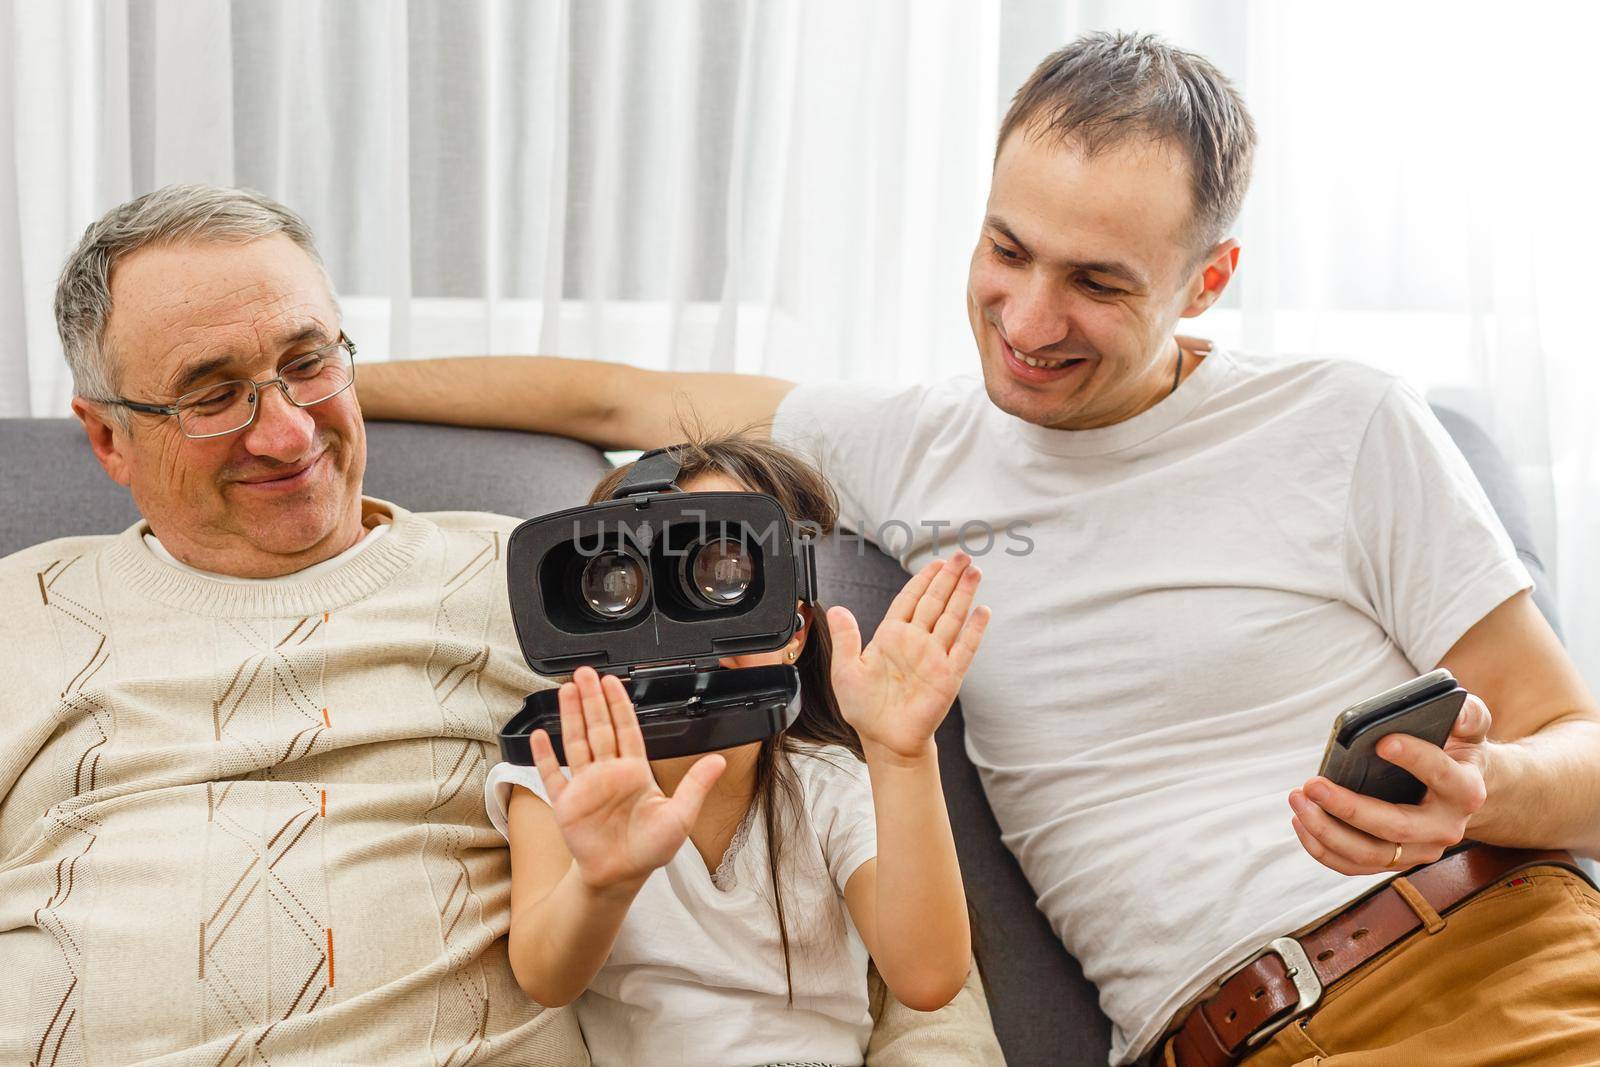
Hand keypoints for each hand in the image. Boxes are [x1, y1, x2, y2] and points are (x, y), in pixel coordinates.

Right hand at [530, 666, 724, 893]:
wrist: (621, 876)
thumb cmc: (651, 849)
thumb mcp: (680, 816)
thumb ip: (696, 785)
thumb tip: (720, 760)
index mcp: (635, 771)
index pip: (626, 729)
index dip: (619, 704)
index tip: (612, 681)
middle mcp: (608, 772)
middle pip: (598, 727)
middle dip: (591, 699)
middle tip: (584, 673)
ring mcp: (585, 785)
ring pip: (576, 742)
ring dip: (570, 716)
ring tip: (565, 690)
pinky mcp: (566, 803)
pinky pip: (552, 775)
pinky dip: (544, 756)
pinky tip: (539, 735)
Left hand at [828, 552, 990, 762]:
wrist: (884, 739)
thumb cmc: (865, 708)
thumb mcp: (846, 670)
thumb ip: (846, 638)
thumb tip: (836, 609)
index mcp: (891, 636)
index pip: (911, 599)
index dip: (923, 579)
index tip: (935, 562)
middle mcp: (916, 642)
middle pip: (936, 602)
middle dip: (948, 577)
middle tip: (962, 555)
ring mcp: (934, 657)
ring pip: (952, 618)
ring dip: (963, 594)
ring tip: (974, 571)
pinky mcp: (948, 676)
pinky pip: (964, 649)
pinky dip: (974, 630)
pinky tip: (982, 610)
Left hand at [1289, 694, 1491, 875]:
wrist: (1459, 793)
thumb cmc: (1455, 752)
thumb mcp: (1470, 730)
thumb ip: (1470, 714)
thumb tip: (1459, 710)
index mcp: (1466, 791)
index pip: (1441, 775)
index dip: (1415, 759)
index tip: (1381, 742)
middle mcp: (1445, 829)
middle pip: (1396, 828)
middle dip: (1350, 808)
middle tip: (1313, 784)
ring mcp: (1419, 850)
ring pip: (1369, 854)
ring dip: (1327, 831)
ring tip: (1298, 798)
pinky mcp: (1395, 861)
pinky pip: (1354, 865)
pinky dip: (1322, 848)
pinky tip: (1301, 820)